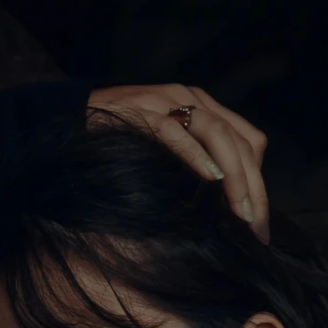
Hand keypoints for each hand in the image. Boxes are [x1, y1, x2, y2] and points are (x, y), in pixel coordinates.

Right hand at [88, 82, 269, 241]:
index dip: (259, 182)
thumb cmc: (118, 144)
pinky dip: (195, 156)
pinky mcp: (140, 111)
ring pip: (216, 134)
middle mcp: (188, 97)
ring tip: (239, 213)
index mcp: (201, 105)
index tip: (257, 224)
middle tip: (255, 230)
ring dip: (234, 177)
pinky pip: (174, 133)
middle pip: (239, 142)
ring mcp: (164, 101)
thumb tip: (230, 207)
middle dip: (253, 189)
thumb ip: (196, 164)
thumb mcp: (166, 152)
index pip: (249, 140)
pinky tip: (212, 179)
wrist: (67, 121)